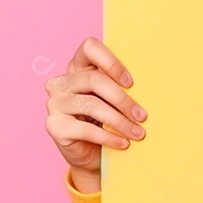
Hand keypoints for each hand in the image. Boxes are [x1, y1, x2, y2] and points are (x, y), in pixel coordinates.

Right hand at [43, 36, 148, 183]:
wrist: (91, 155)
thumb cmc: (107, 121)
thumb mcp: (114, 100)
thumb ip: (121, 87)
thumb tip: (149, 84)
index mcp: (77, 67)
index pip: (89, 48)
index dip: (111, 62)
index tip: (130, 83)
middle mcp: (61, 82)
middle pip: (94, 80)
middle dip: (122, 99)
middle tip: (142, 115)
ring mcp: (54, 103)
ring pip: (92, 105)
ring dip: (120, 121)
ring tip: (138, 132)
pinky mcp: (54, 126)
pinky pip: (86, 130)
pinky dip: (109, 137)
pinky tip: (124, 143)